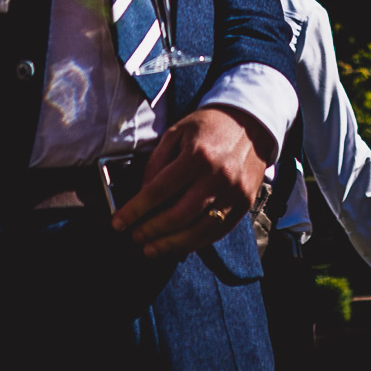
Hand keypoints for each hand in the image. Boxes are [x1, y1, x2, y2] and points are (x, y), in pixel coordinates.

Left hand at [110, 106, 270, 258]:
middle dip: (151, 231)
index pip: (158, 191)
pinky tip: (179, 245)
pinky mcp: (245, 203)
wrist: (252, 122)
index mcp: (197, 155)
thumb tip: (143, 194)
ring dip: (171, 245)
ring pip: (198, 231)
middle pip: (177, 216)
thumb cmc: (209, 126)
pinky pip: (218, 232)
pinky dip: (195, 243)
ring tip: (151, 249)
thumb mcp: (177, 132)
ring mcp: (233, 193)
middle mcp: (217, 177)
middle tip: (135, 237)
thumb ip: (157, 162)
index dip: (135, 210)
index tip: (118, 223)